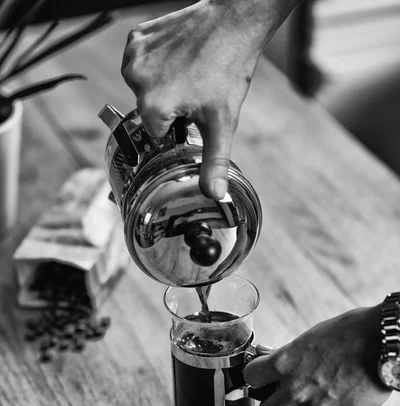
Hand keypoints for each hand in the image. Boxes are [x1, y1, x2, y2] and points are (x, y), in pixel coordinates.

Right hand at [121, 0, 281, 199]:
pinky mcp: (137, 37)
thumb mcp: (222, 124)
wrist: (233, 23)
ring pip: (143, 88)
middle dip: (169, 107)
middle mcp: (137, 80)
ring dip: (160, 86)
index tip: (193, 113)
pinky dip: (155, 64)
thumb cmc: (228, 70)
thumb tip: (214, 195)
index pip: (156, 135)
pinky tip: (177, 59)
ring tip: (187, 73)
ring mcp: (135, 56)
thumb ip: (214, 163)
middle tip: (194, 91)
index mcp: (153, 106)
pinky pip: (140, 62)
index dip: (177, 128)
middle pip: (149, 111)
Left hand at [244, 305, 391, 405]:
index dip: (255, 378)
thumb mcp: (310, 337)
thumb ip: (287, 354)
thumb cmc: (349, 331)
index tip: (263, 378)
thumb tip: (267, 356)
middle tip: (283, 401)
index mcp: (285, 362)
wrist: (385, 339)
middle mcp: (297, 388)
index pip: (250, 378)